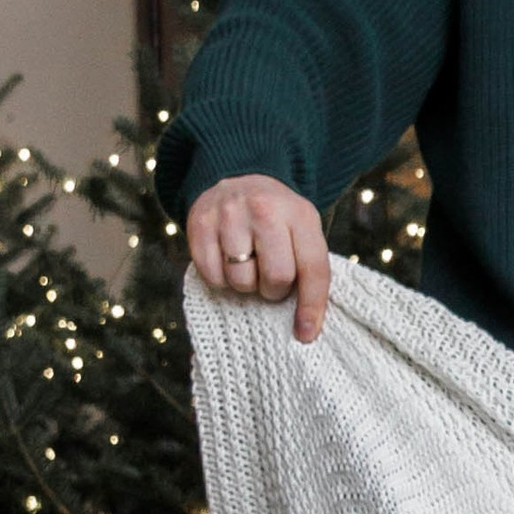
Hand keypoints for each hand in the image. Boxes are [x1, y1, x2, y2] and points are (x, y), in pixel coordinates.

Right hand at [188, 177, 331, 343]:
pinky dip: (220, 280)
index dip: (312, 306)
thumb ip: (309, 268)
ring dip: (246, 285)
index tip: (306, 334)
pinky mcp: (200, 223)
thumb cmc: (277, 220)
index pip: (313, 268)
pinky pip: (212, 275)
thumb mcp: (303, 231)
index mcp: (301, 214)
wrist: (238, 180)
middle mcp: (266, 209)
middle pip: (276, 277)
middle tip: (269, 280)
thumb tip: (307, 327)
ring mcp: (230, 214)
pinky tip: (226, 263)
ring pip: (241, 280)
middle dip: (274, 290)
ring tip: (248, 267)